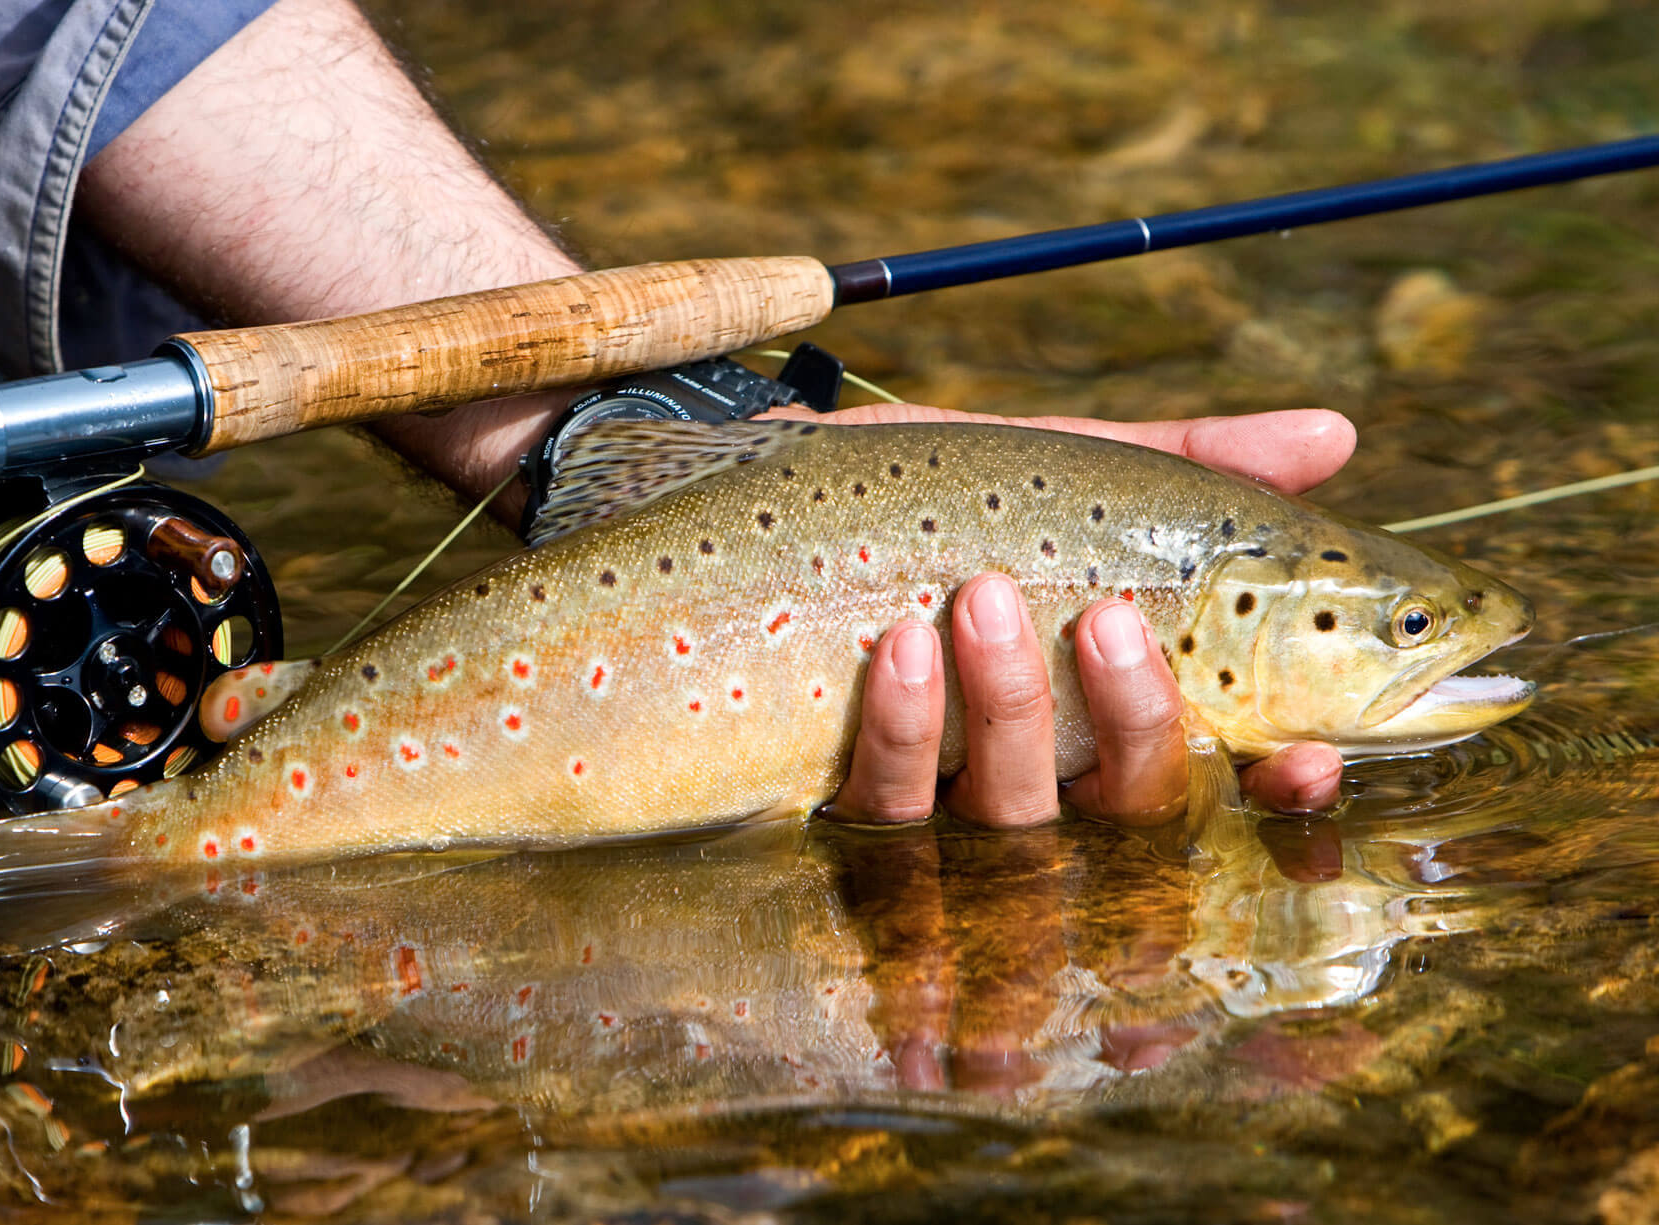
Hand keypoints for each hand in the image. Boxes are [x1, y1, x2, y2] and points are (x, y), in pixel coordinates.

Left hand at [774, 404, 1353, 824]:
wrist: (750, 491)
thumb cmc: (918, 492)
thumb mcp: (1055, 469)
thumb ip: (1191, 468)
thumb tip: (1340, 437)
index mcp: (1107, 707)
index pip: (1219, 778)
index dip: (1278, 789)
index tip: (1312, 755)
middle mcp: (1041, 770)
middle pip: (1126, 809)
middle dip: (1138, 724)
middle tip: (1109, 619)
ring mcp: (942, 797)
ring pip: (1013, 818)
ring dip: (1012, 711)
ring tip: (982, 598)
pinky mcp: (845, 801)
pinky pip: (891, 805)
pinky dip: (906, 728)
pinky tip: (901, 648)